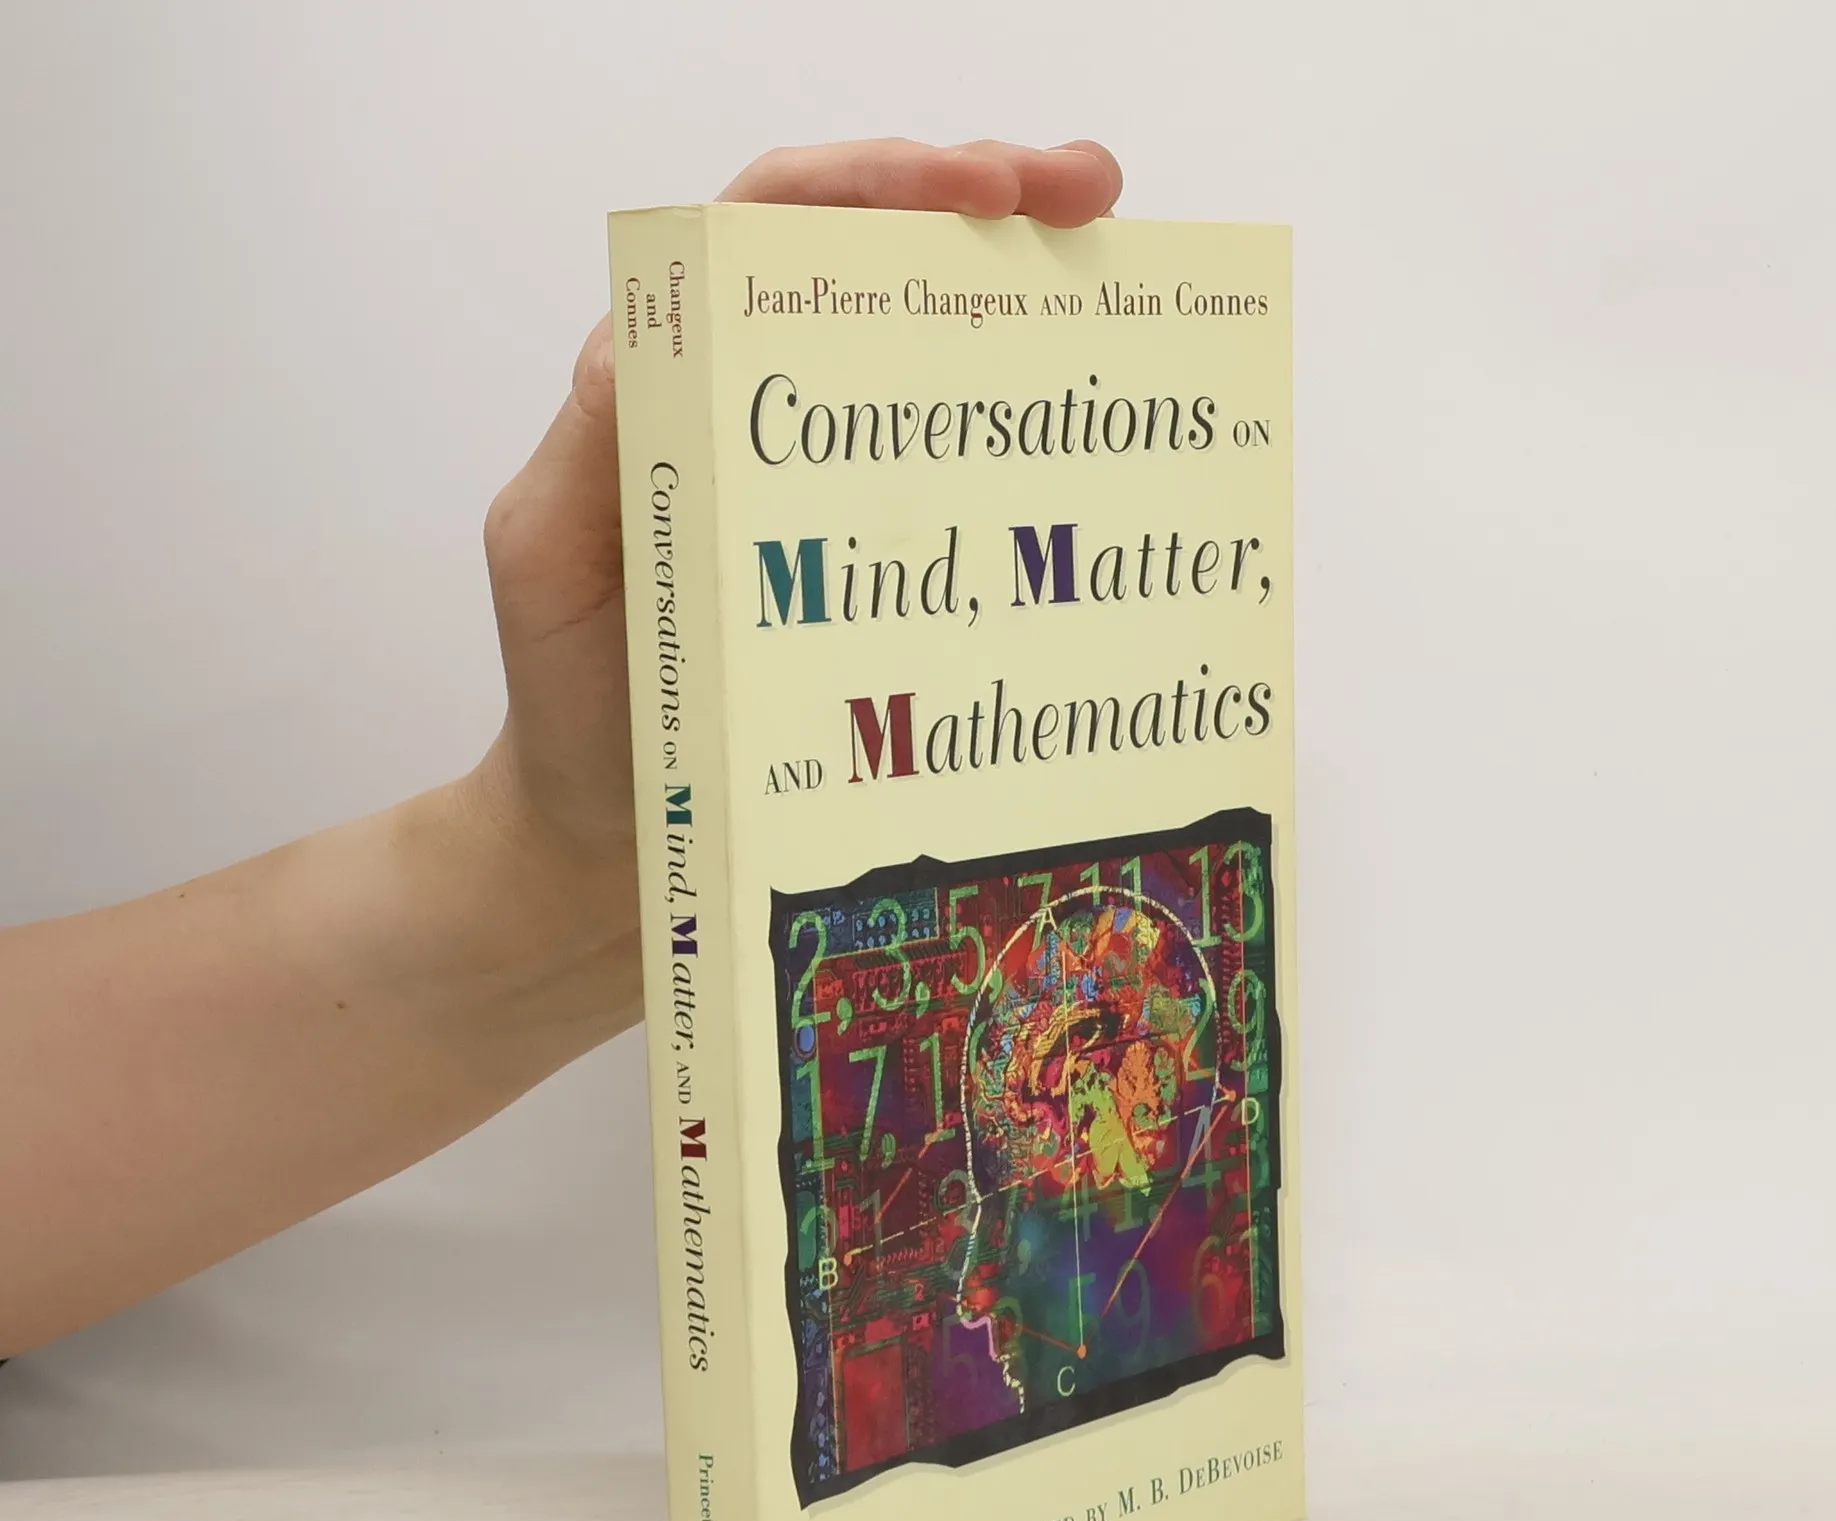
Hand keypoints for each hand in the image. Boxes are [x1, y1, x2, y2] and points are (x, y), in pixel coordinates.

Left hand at [471, 139, 1124, 1017]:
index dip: (874, 183)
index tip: (980, 187)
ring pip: (926, 358)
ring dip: (1021, 302)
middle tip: (1090, 195)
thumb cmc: (573, 706)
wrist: (610, 846)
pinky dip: (1023, 448)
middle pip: (872, 263)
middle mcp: (760, 413)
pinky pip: (952, 486)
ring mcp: (828, 492)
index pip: (772, 230)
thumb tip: (648, 334)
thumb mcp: (547, 561)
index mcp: (676, 383)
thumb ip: (588, 450)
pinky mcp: (875, 569)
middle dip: (982, 201)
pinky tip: (1093, 448)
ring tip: (1114, 273)